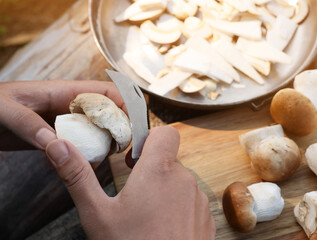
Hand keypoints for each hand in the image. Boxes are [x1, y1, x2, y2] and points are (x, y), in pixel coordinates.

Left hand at [0, 80, 125, 150]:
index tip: (132, 128)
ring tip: (102, 161)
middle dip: (122, 129)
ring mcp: (66, 124)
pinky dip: (87, 159)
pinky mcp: (59, 139)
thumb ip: (29, 124)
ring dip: (106, 146)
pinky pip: (82, 148)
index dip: (127, 105)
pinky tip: (80, 169)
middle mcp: (71, 107)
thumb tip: (55, 144)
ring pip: (99, 133)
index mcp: (64, 92)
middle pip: (110, 114)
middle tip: (124, 150)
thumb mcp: (5, 110)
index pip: (108, 92)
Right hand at [46, 126, 215, 239]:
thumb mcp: (97, 214)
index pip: (166, 133)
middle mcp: (185, 180)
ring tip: (147, 214)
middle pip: (169, 159)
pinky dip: (178, 206)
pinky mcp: (207, 218)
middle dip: (151, 170)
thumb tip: (58, 146)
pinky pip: (191, 201)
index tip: (133, 158)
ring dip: (164, 189)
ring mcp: (199, 200)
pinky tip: (163, 226)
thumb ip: (78, 176)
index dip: (149, 138)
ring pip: (180, 181)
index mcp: (159, 171)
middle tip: (134, 192)